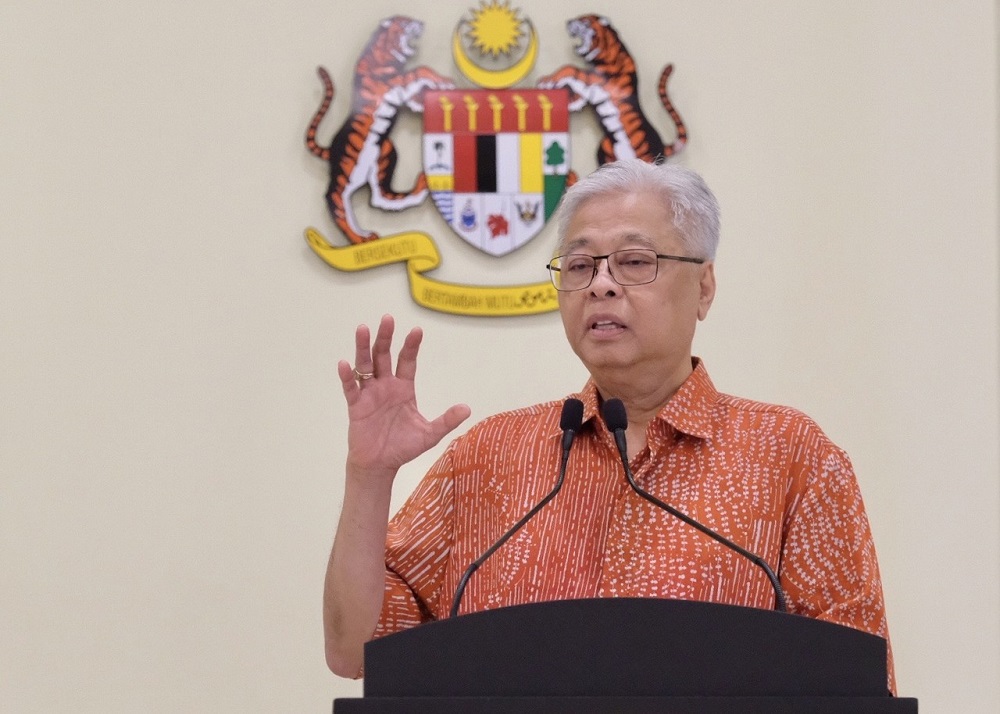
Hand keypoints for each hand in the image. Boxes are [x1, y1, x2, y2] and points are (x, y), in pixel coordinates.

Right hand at [337, 315, 470, 480]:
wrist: (380, 465)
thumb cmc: (403, 447)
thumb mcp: (429, 434)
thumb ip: (446, 420)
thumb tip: (468, 408)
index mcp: (404, 388)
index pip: (407, 361)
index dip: (411, 346)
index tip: (417, 330)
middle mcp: (386, 386)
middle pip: (384, 356)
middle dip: (386, 337)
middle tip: (388, 318)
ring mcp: (369, 394)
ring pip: (365, 365)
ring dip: (363, 348)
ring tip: (362, 328)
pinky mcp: (356, 406)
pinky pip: (351, 388)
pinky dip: (347, 376)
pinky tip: (345, 364)